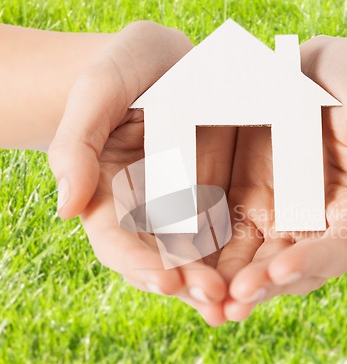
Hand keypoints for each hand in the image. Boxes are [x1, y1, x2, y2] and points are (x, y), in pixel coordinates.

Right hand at [47, 21, 234, 325]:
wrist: (167, 62)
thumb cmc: (123, 71)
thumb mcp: (98, 93)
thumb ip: (76, 146)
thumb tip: (65, 208)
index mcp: (110, 196)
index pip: (118, 241)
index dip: (139, 262)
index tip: (165, 279)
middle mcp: (147, 212)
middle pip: (162, 259)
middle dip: (187, 282)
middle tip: (213, 298)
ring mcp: (185, 208)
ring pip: (200, 256)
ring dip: (218, 282)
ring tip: (239, 301)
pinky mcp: (218, 197)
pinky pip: (231, 231)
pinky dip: (243, 255)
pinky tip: (262, 271)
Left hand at [217, 36, 346, 320]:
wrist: (319, 69)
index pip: (336, 249)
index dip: (311, 261)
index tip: (282, 269)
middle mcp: (310, 225)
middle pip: (287, 266)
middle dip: (261, 284)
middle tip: (234, 299)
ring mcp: (273, 216)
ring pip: (250, 260)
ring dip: (227, 282)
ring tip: (204, 296)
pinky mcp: (241, 201)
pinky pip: (221, 232)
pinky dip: (204, 252)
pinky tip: (181, 263)